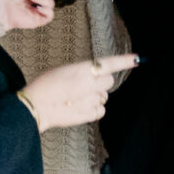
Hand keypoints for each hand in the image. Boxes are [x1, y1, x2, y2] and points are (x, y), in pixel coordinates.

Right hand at [20, 54, 138, 131]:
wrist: (36, 106)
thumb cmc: (45, 86)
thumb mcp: (63, 70)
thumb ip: (82, 72)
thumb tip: (93, 76)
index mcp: (82, 69)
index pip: (109, 63)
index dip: (125, 61)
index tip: (138, 59)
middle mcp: (89, 83)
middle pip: (108, 81)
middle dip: (100, 83)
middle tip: (83, 87)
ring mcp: (90, 100)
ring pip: (104, 97)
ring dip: (95, 97)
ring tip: (76, 98)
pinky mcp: (89, 114)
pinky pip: (100, 110)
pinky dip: (93, 109)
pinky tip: (79, 107)